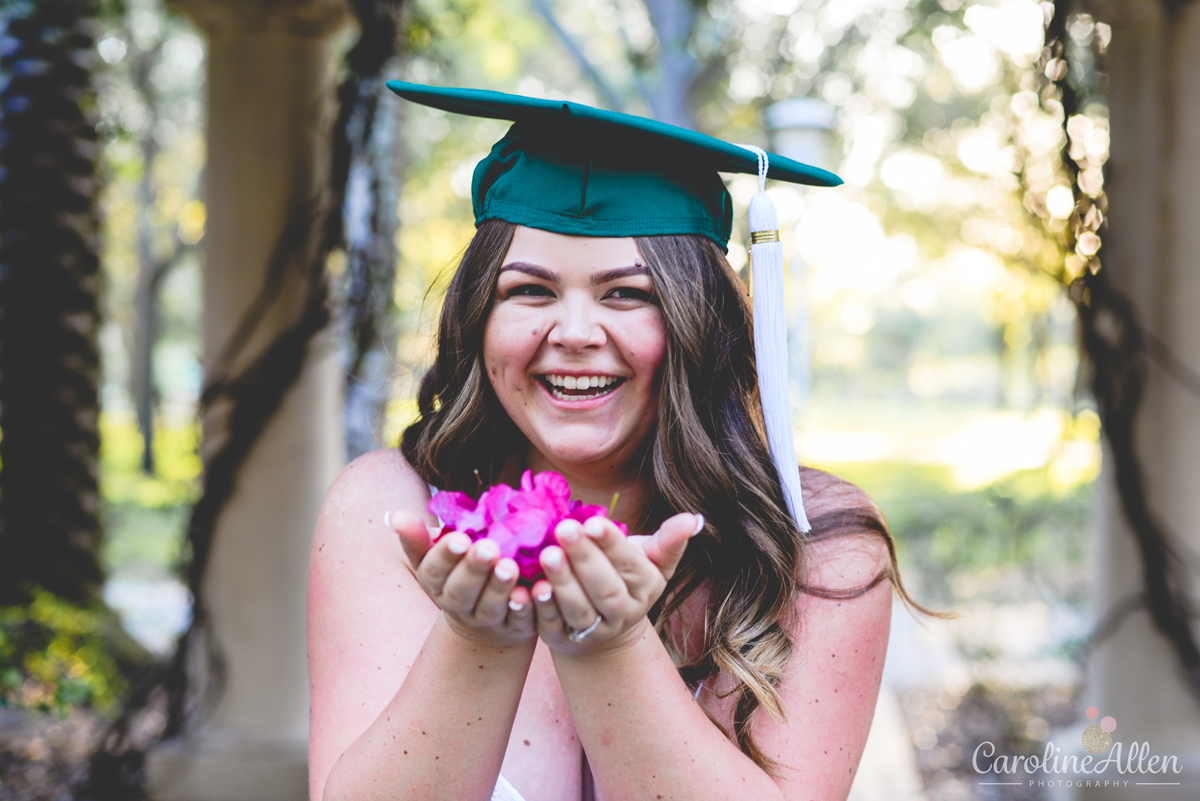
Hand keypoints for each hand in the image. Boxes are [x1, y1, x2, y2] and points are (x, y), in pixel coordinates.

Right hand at [387, 511, 536, 647]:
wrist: (486, 622)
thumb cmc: (459, 572)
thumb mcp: (436, 554)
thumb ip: (418, 536)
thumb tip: (394, 515)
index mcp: (435, 583)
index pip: (434, 570)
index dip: (445, 556)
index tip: (458, 538)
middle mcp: (458, 605)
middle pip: (462, 591)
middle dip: (473, 569)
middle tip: (487, 548)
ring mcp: (487, 619)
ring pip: (490, 607)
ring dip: (500, 588)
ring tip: (510, 566)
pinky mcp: (515, 628)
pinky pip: (522, 620)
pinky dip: (527, 608)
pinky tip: (534, 590)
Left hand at [532, 512, 701, 654]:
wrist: (607, 633)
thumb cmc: (624, 579)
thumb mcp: (649, 560)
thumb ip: (669, 541)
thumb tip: (694, 518)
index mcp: (644, 586)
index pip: (629, 563)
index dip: (611, 543)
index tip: (592, 521)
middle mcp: (622, 612)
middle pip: (605, 588)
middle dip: (584, 558)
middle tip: (563, 528)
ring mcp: (594, 630)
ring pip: (579, 609)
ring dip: (562, 582)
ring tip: (546, 554)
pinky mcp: (563, 639)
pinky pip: (552, 625)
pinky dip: (541, 608)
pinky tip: (531, 587)